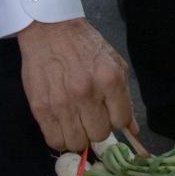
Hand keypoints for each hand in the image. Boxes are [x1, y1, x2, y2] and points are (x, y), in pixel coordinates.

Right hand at [17, 17, 136, 151]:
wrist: (50, 31)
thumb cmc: (85, 47)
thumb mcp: (114, 64)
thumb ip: (124, 97)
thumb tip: (133, 130)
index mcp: (109, 79)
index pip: (120, 121)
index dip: (115, 119)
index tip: (108, 113)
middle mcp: (87, 93)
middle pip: (99, 135)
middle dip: (97, 128)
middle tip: (90, 115)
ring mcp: (62, 103)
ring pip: (77, 143)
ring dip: (78, 136)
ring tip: (75, 121)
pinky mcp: (41, 109)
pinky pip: (54, 141)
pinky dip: (60, 138)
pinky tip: (62, 125)